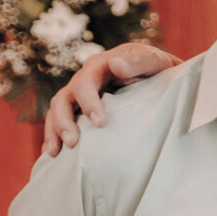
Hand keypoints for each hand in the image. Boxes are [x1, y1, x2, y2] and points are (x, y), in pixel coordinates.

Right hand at [43, 42, 178, 155]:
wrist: (162, 77)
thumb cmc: (158, 68)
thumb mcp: (155, 60)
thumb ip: (139, 61)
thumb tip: (116, 65)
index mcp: (100, 66)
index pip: (85, 83)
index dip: (88, 102)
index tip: (100, 122)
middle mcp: (85, 80)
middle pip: (63, 98)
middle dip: (64, 120)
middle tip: (73, 142)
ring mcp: (80, 95)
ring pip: (57, 111)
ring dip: (54, 131)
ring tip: (55, 152)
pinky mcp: (80, 109)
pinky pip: (60, 122)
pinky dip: (54, 136)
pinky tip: (53, 155)